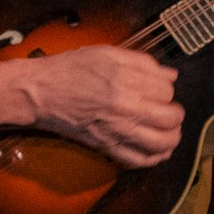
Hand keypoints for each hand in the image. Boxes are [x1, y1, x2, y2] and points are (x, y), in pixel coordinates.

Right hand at [10, 44, 182, 169]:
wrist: (38, 92)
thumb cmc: (68, 69)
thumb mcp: (105, 53)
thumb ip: (141, 61)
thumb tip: (169, 75)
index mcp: (126, 80)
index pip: (167, 90)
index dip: (165, 88)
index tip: (155, 87)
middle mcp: (125, 107)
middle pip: (172, 117)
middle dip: (175, 112)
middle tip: (166, 108)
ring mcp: (117, 130)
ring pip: (163, 142)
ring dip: (172, 136)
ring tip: (167, 129)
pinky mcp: (107, 146)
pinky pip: (141, 160)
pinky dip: (154, 157)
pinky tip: (156, 149)